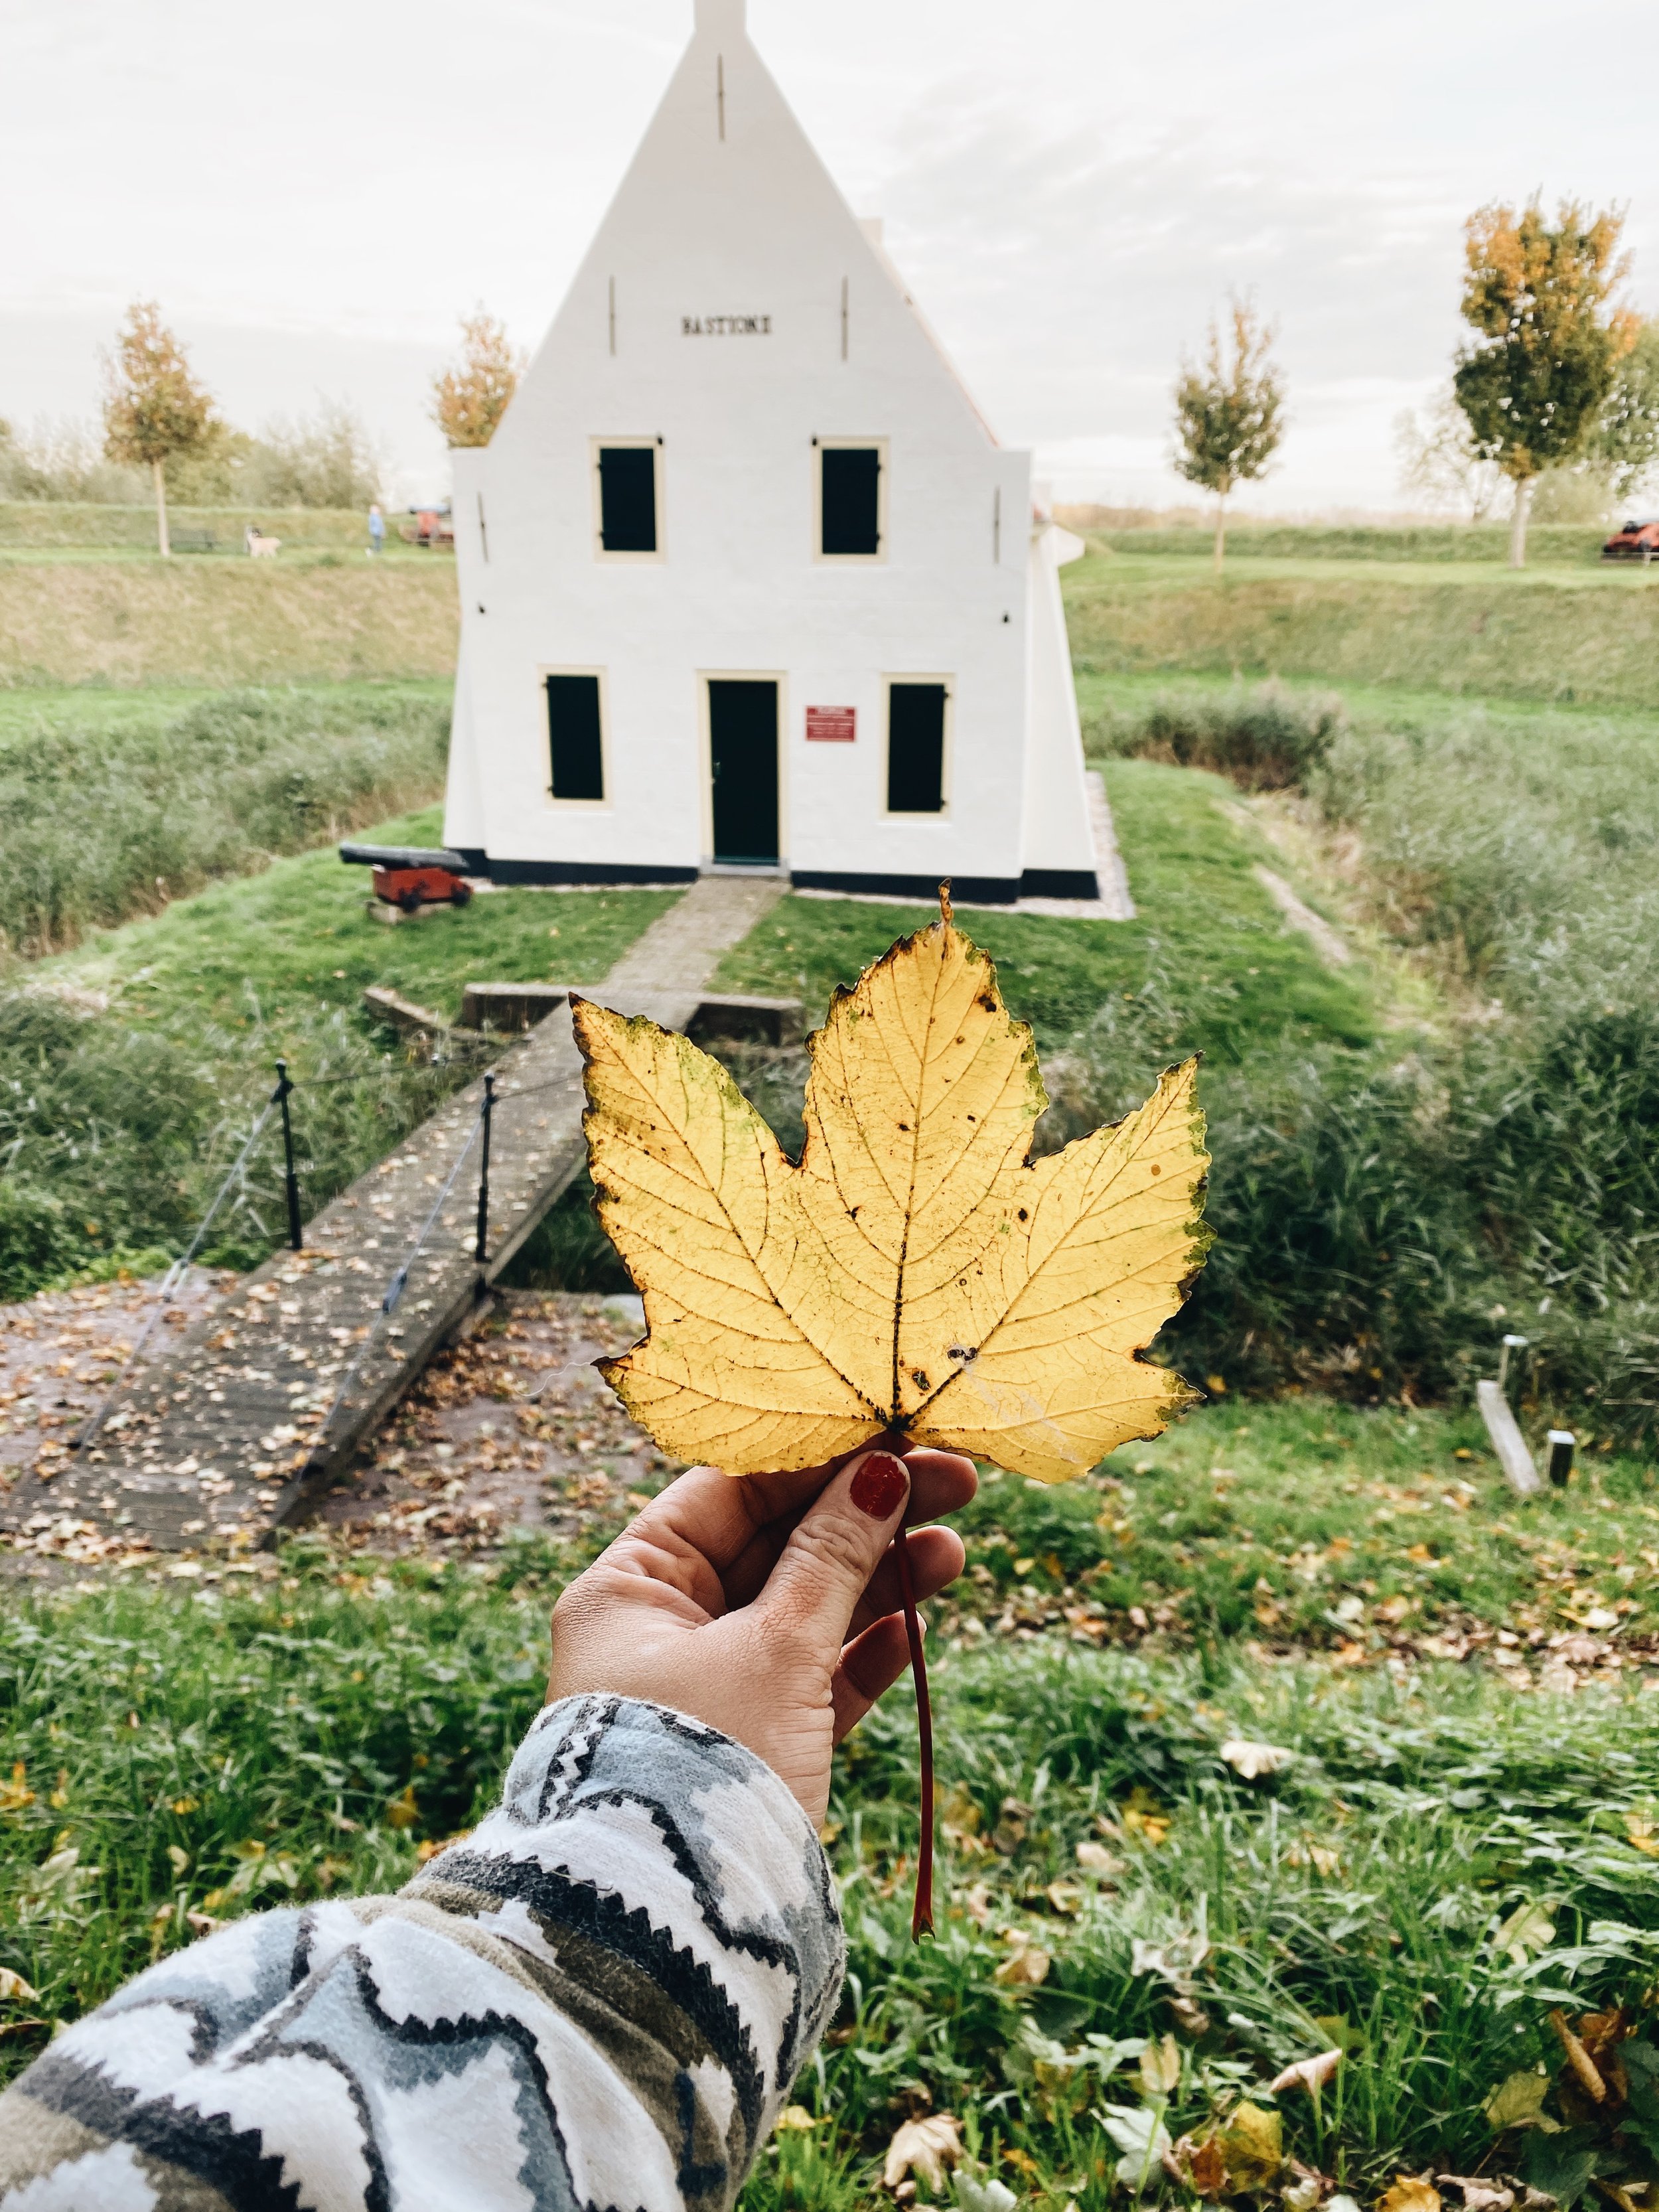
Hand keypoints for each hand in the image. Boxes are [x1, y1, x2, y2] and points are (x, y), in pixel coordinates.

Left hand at [549, 1443, 977, 1824]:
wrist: (672, 1932)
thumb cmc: (703, 1763)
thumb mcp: (775, 1647)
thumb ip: (833, 1556)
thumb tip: (882, 1471)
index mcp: (629, 1588)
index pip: (730, 1491)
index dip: (820, 1461)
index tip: (898, 1439)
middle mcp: (658, 1632)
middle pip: (775, 1545)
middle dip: (864, 1517)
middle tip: (957, 1484)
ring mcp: (705, 1691)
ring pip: (804, 1612)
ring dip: (879, 1580)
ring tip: (956, 1551)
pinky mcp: (748, 1749)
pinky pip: (811, 1680)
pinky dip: (864, 1652)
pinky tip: (917, 1625)